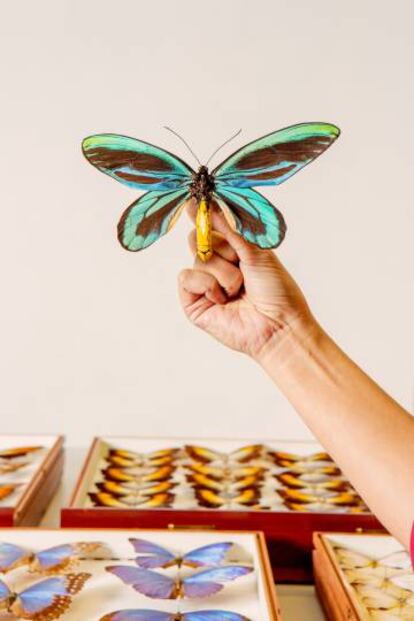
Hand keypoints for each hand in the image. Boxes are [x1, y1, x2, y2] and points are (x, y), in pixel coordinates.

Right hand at [178, 205, 313, 359]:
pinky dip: (207, 285)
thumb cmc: (277, 291)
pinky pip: (186, 277)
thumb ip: (231, 230)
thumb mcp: (257, 251)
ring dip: (223, 272)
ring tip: (239, 289)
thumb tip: (210, 207)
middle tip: (237, 260)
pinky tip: (223, 299)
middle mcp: (217, 266)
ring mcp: (205, 285)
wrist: (278, 324)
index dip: (203, 215)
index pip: (211, 228)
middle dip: (219, 246)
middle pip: (199, 239)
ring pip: (198, 258)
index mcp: (235, 252)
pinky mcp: (194, 303)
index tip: (196, 202)